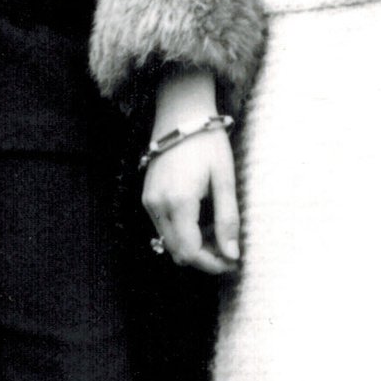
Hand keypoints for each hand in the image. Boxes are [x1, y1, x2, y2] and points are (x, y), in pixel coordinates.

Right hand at [142, 69, 240, 274]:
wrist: (181, 116)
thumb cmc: (207, 144)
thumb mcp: (225, 180)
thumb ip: (228, 220)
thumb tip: (232, 256)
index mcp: (179, 202)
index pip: (190, 252)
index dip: (212, 264)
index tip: (233, 262)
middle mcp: (158, 206)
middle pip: (178, 253)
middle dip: (204, 258)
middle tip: (229, 249)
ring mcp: (149, 202)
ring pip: (170, 243)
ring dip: (194, 246)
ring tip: (218, 231)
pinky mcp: (147, 197)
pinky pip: (164, 228)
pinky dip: (183, 233)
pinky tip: (202, 220)